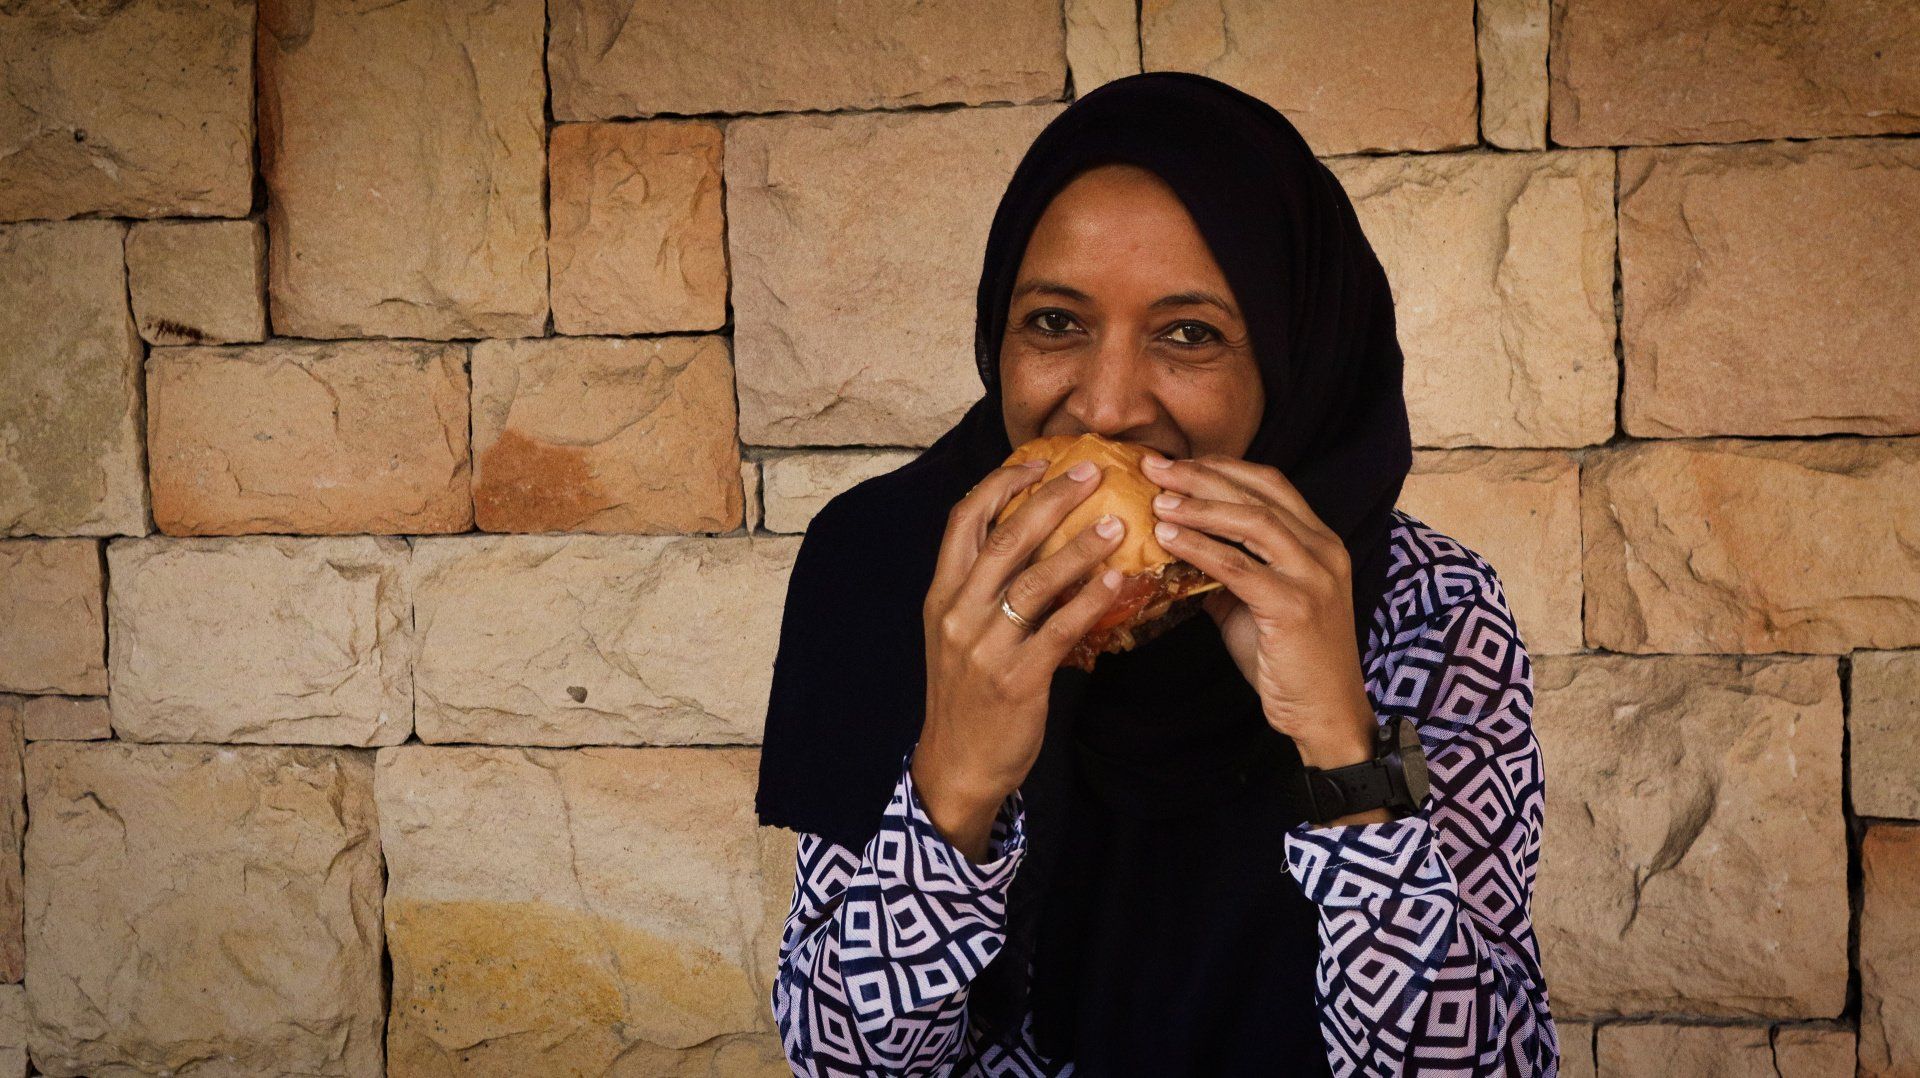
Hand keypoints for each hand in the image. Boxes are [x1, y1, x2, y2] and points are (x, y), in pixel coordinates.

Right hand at [914, 455, 1129, 859]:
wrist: (957, 765)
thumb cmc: (968, 694)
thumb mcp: (961, 633)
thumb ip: (986, 588)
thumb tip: (1037, 539)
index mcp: (942, 594)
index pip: (964, 520)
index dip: (1002, 484)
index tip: (1040, 461)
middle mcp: (958, 613)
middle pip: (1004, 539)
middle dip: (1050, 499)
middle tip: (1091, 473)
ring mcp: (985, 647)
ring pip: (1034, 581)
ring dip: (1079, 547)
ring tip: (1117, 525)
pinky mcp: (1016, 680)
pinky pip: (1059, 630)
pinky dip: (1091, 602)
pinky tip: (1117, 582)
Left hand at [1138, 451, 1378, 772]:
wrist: (1325, 713)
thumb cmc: (1289, 661)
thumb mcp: (1254, 604)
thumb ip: (1226, 572)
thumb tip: (1175, 546)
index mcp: (1319, 541)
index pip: (1270, 483)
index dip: (1221, 466)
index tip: (1176, 461)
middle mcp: (1323, 550)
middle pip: (1259, 493)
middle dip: (1202, 474)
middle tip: (1155, 465)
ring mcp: (1314, 577)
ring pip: (1253, 521)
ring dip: (1199, 506)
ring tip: (1157, 499)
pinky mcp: (1296, 607)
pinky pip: (1240, 567)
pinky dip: (1201, 548)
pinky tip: (1169, 539)